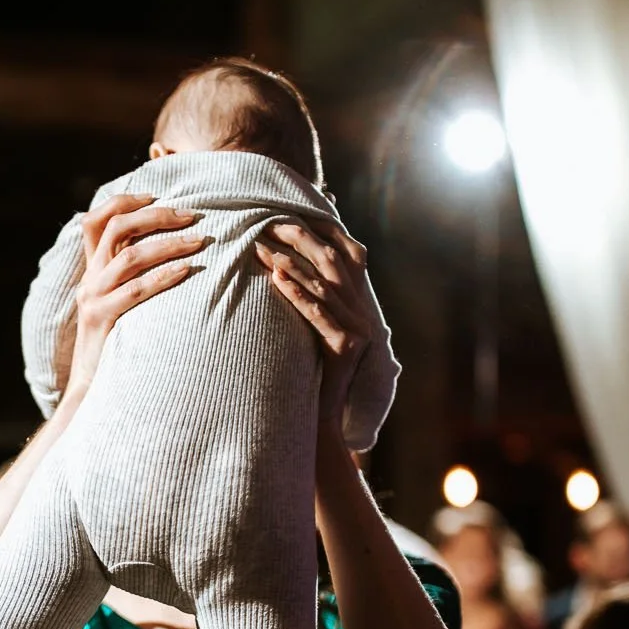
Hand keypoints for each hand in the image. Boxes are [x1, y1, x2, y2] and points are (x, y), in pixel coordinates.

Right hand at [60, 194, 207, 398]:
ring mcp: (93, 297)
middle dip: (156, 215)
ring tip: (200, 241)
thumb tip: (172, 250)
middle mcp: (89, 278)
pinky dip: (164, 276)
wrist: (93, 388)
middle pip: (116, 227)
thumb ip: (133, 278)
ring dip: (169, 243)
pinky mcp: (101, 319)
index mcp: (92, 269)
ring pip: (129, 255)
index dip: (125, 200)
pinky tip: (188, 271)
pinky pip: (136, 290)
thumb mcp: (119, 304)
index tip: (158, 194)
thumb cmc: (119, 343)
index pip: (97, 218)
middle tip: (192, 215)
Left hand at [254, 222, 377, 425]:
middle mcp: (362, 311)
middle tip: (269, 225)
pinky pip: (317, 314)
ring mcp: (358, 329)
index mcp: (356, 302)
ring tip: (266, 250)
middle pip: (331, 264)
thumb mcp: (312, 329)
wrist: (324, 414)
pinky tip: (277, 280)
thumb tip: (282, 269)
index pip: (341, 254)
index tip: (286, 214)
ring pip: (323, 286)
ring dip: (291, 264)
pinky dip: (297, 294)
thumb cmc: (311, 370)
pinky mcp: (346, 347)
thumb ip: (309, 301)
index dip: (317, 232)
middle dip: (300, 241)